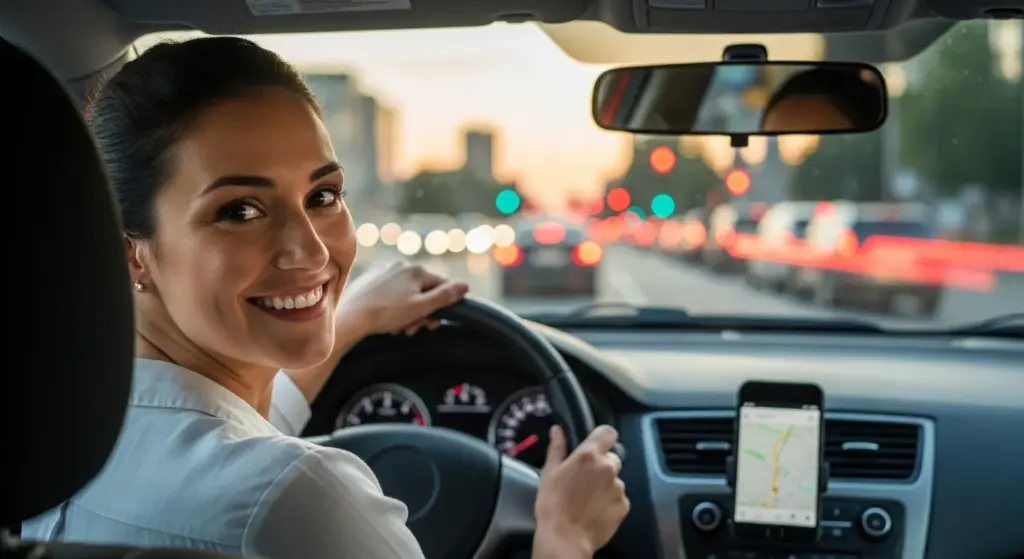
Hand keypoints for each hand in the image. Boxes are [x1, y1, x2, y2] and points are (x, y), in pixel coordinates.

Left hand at [338, 260, 468, 336]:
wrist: (350, 316)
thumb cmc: (386, 313)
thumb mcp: (421, 307)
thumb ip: (445, 296)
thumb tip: (465, 285)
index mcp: (417, 270)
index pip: (442, 286)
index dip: (441, 307)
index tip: (432, 324)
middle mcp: (402, 264)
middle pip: (424, 290)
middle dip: (422, 312)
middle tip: (413, 329)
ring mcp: (385, 270)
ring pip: (407, 292)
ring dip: (408, 311)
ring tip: (398, 327)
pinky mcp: (372, 279)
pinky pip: (391, 292)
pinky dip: (394, 305)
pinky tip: (386, 319)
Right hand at [532, 425, 629, 558]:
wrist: (565, 538)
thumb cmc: (553, 505)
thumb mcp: (549, 472)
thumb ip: (557, 448)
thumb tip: (557, 430)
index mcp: (589, 456)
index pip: (608, 432)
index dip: (603, 437)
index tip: (596, 445)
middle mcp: (607, 468)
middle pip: (612, 457)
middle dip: (602, 465)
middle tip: (586, 479)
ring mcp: (618, 487)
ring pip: (615, 479)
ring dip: (606, 485)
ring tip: (588, 499)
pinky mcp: (624, 505)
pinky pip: (619, 497)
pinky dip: (610, 501)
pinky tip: (595, 509)